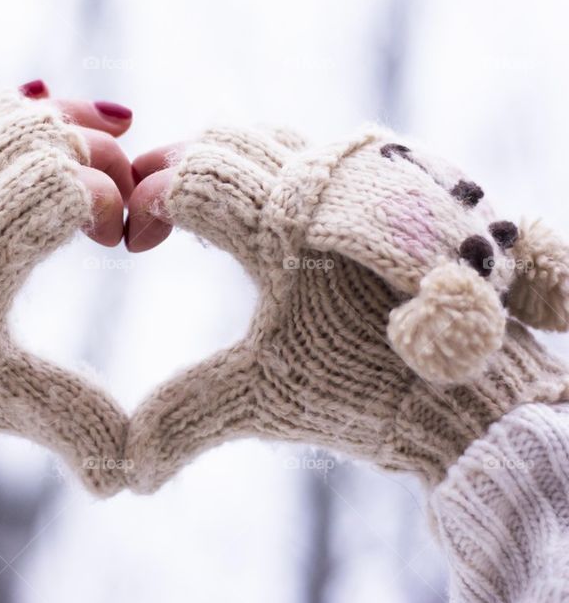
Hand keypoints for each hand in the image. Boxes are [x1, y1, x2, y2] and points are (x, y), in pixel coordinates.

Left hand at [0, 86, 132, 543]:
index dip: (110, 201)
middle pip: (39, 134)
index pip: (67, 187)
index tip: (120, 239)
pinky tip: (25, 121)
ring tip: (93, 136)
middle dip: (94, 151)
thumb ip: (68, 416)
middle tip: (119, 187)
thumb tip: (128, 475)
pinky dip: (0, 113)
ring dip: (52, 122)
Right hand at [124, 126, 568, 492]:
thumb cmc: (364, 387)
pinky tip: (266, 213)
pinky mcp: (386, 185)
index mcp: (280, 231)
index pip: (191, 179)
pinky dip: (271, 167)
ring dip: (224, 164)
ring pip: (270, 137)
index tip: (136, 244)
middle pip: (223, 140)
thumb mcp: (263, 399)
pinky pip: (311, 150)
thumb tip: (131, 465)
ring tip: (201, 211)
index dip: (148, 202)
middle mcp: (319, 189)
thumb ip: (186, 415)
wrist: (470, 387)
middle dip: (174, 167)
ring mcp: (358, 180)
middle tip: (153, 213)